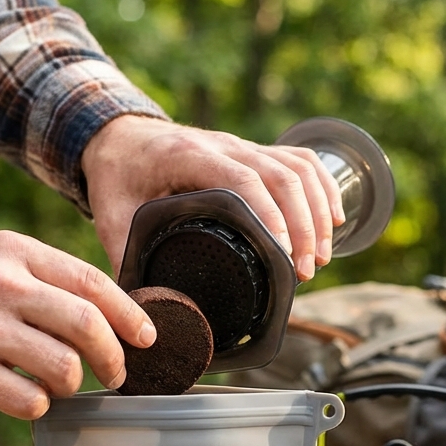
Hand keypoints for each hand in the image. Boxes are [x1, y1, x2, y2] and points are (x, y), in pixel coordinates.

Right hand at [0, 232, 156, 419]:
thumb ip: (43, 277)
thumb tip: (106, 315)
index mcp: (16, 254)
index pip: (92, 283)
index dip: (129, 314)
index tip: (147, 337)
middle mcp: (2, 287)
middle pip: (87, 325)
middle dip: (114, 357)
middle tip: (117, 374)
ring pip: (63, 365)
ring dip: (76, 383)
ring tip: (66, 386)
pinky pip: (27, 398)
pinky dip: (41, 405)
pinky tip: (31, 400)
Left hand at [81, 116, 345, 280]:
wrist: (118, 134)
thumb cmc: (116, 174)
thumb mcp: (110, 216)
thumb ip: (126, 258)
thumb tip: (141, 311)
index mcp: (189, 156)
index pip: (244, 181)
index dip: (271, 217)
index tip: (284, 257)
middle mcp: (223, 145)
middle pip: (281, 175)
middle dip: (302, 224)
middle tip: (307, 270)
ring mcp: (242, 145)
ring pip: (297, 167)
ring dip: (317, 210)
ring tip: (320, 256)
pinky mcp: (253, 151)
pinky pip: (300, 160)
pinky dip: (323, 188)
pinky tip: (334, 219)